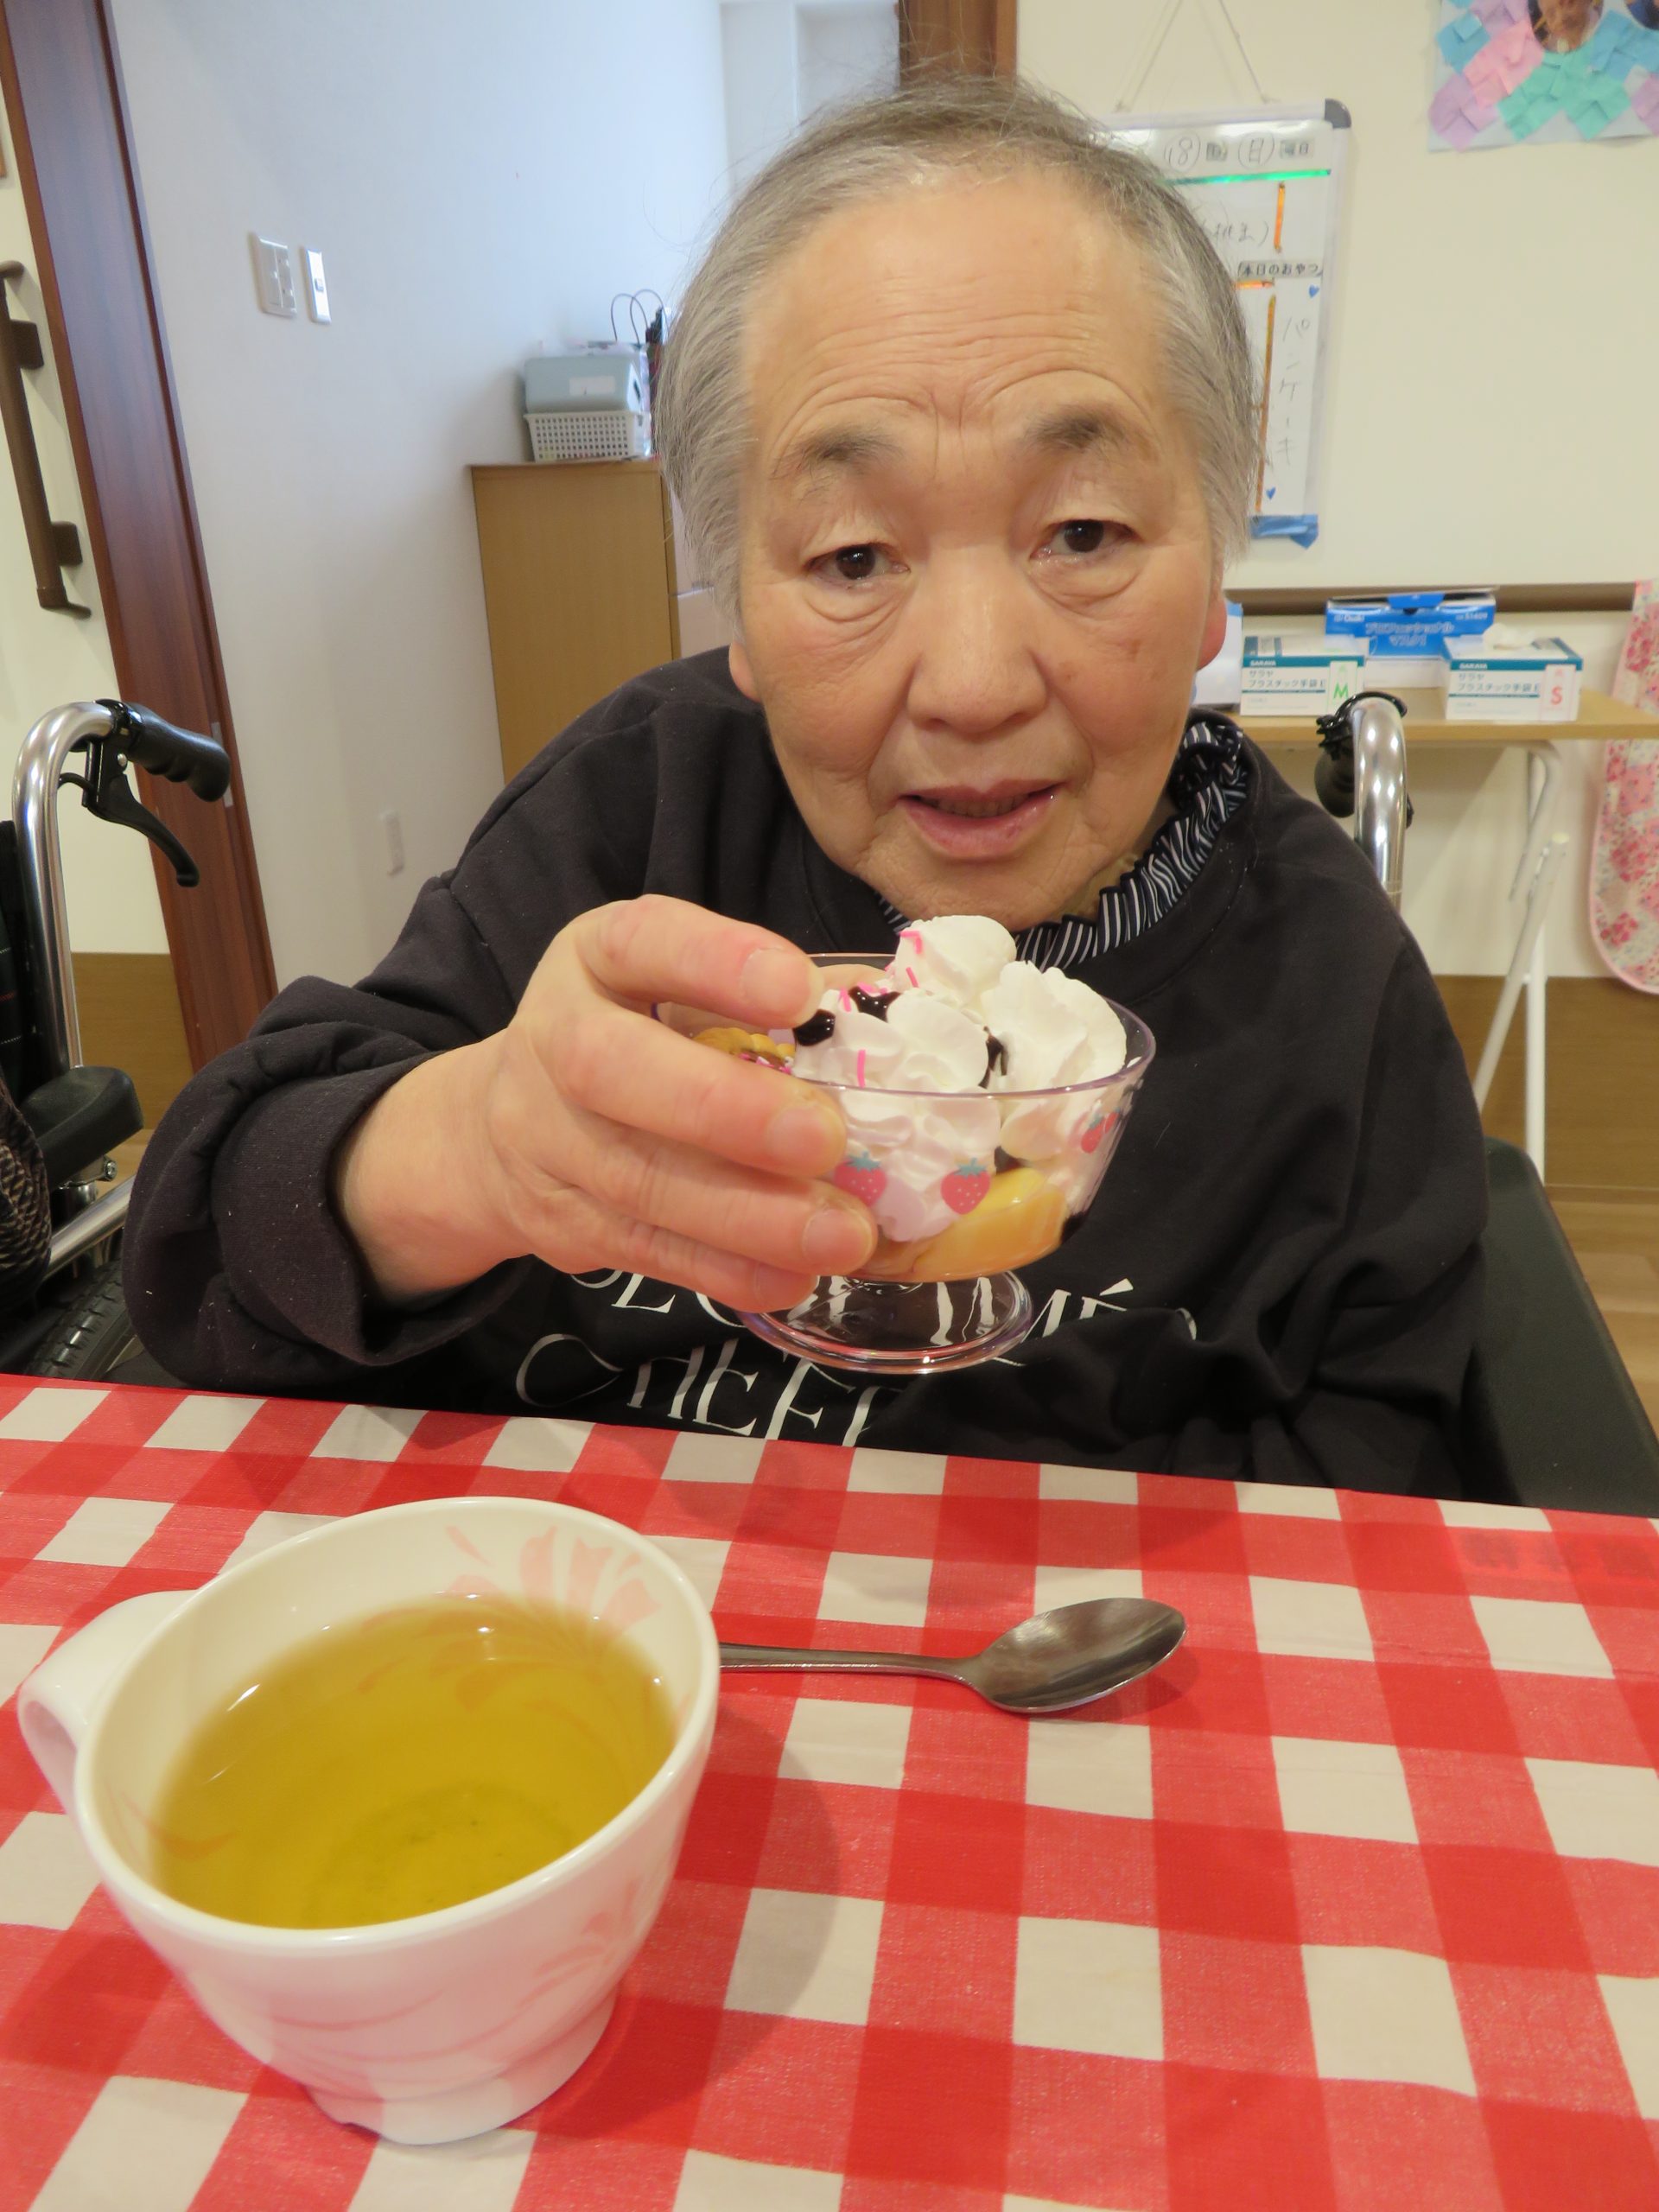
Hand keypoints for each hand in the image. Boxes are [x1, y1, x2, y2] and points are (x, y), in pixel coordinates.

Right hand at [335, 896, 874, 1309]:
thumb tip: (894, 1015)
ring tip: (842, 1234)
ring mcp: (545, 1139)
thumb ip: (768, 998)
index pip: (642, 942)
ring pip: (636, 1180)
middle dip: (725, 1109)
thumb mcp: (680, 989)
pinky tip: (794, 1276)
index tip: (800, 992)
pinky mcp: (561, 1222)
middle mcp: (555, 1039)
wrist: (504, 1128)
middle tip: (824, 1138)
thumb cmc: (638, 1038)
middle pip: (612, 1070)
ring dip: (747, 1216)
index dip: (717, 964)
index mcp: (597, 958)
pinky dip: (725, 1270)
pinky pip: (644, 1250)